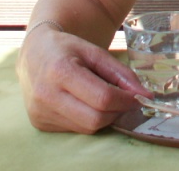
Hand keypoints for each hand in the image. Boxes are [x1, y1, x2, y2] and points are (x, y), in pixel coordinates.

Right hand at [17, 26, 149, 133]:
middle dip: (117, 111)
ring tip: (105, 99)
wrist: (34, 53)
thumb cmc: (67, 49)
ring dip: (104, 117)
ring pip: (87, 128)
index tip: (139, 96)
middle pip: (95, 118)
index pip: (102, 98)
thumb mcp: (95, 52)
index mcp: (60, 71)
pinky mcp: (39, 124)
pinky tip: (86, 103)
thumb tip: (144, 94)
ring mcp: (40, 113)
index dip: (126, 100)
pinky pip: (75, 129)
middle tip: (125, 100)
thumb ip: (120, 73)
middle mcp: (46, 95)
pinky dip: (88, 119)